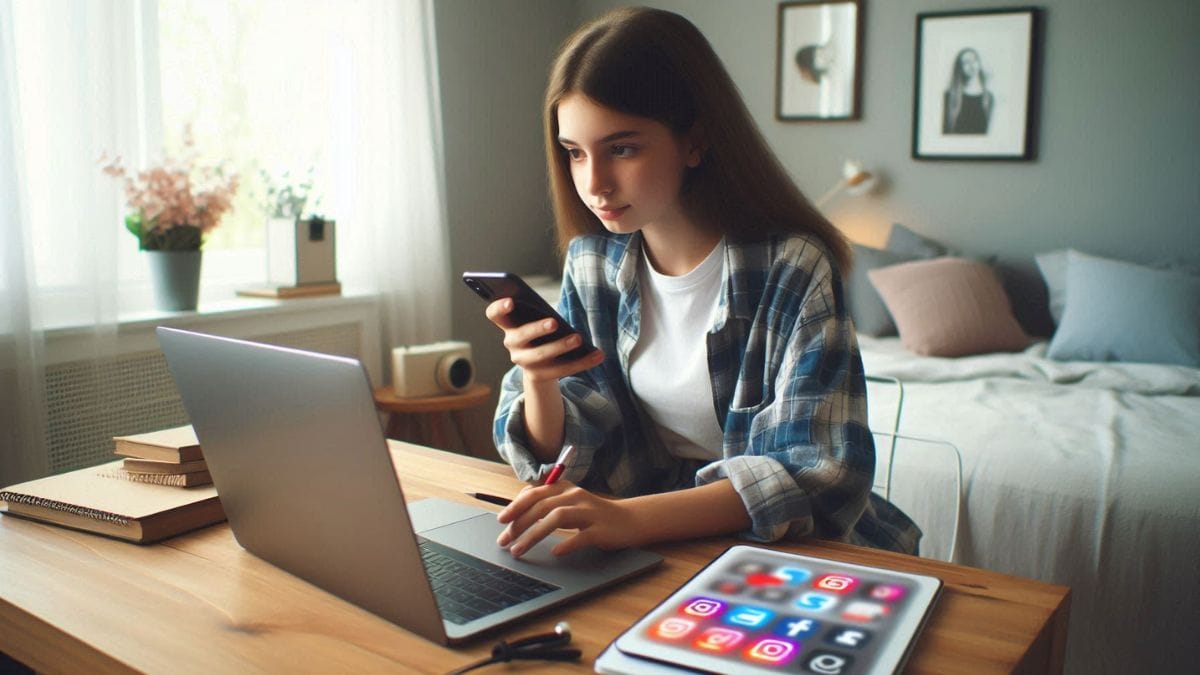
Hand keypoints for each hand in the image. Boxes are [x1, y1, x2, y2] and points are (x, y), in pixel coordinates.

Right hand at [485, 298, 603, 382]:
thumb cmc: (540, 330)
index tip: (511, 301)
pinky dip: (582, 362)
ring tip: (579, 338)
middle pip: (521, 336)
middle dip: (537, 329)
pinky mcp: (539, 376)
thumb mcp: (537, 319)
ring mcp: (524, 361)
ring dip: (561, 347)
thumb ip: (539, 312)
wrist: (539, 362)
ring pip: (541, 355)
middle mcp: (511, 343)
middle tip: (554, 322)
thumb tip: (557, 317)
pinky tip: (598, 355)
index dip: (499, 307)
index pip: (494, 314)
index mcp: (508, 324)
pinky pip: (561, 369)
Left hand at [496, 481, 640, 557]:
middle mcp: (576, 496)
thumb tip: (517, 507)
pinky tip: (554, 552)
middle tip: (504, 540)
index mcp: (565, 488)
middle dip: (519, 524)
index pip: (535, 493)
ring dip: (534, 535)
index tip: (501, 520)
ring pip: (556, 518)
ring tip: (519, 550)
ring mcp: (589, 512)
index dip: (515, 506)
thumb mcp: (569, 503)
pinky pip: (580, 536)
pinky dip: (566, 544)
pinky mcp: (600, 529)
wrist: (629, 520)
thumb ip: (547, 502)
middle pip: (542, 506)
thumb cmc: (593, 514)